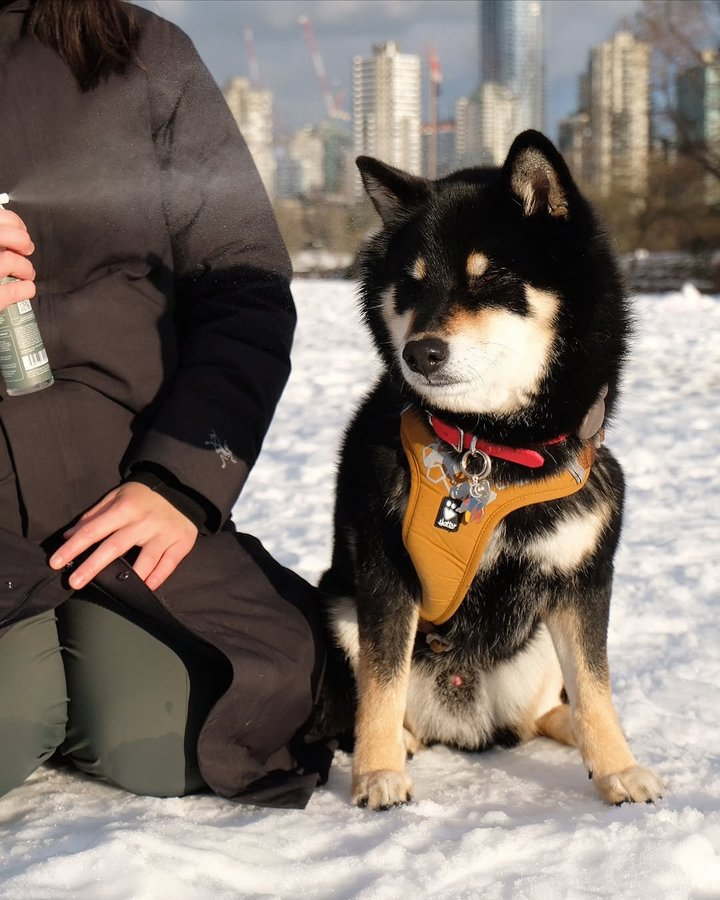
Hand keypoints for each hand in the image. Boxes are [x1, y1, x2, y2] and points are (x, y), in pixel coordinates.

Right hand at [0, 207, 35, 310]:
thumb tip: (10, 232)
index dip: (12, 222)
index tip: (20, 230)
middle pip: (5, 235)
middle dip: (22, 241)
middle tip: (27, 249)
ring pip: (10, 262)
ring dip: (26, 267)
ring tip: (26, 274)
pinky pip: (10, 292)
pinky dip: (25, 289)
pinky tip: (26, 289)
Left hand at [48, 482, 198, 591]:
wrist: (182, 488)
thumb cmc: (143, 495)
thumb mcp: (117, 496)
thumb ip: (94, 515)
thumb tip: (70, 535)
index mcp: (125, 508)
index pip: (94, 530)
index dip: (73, 547)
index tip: (56, 562)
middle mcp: (144, 522)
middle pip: (115, 547)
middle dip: (92, 566)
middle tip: (74, 582)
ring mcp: (164, 534)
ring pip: (145, 561)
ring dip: (129, 577)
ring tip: (115, 591)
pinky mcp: (181, 543)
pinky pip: (168, 565)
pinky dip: (157, 577)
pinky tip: (146, 586)